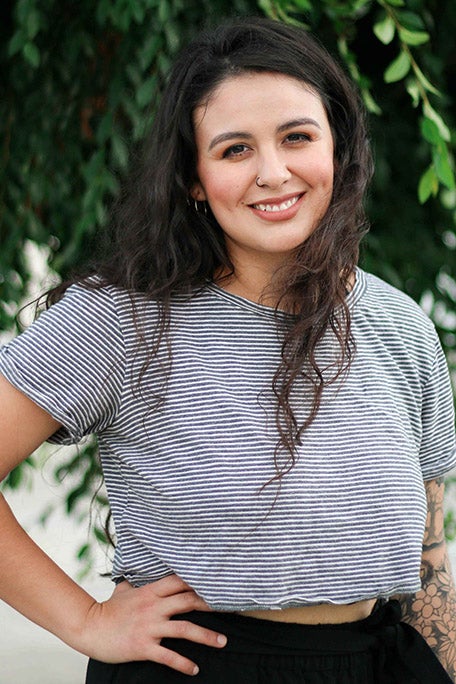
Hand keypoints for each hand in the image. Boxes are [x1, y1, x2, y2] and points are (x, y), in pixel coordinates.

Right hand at [78, 574, 226, 675]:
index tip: (216, 583)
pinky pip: (168, 655)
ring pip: (184, 629)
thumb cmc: (107, 610)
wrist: (89, 628)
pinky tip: (194, 668)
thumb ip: (134, 584)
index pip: (179, 582)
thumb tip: (134, 577)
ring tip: (222, 642)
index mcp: (151, 592)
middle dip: (210, 605)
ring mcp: (150, 627)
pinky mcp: (144, 646)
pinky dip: (183, 663)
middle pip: (188, 602)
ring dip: (206, 636)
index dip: (198, 582)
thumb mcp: (123, 591)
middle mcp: (154, 607)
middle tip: (230, 609)